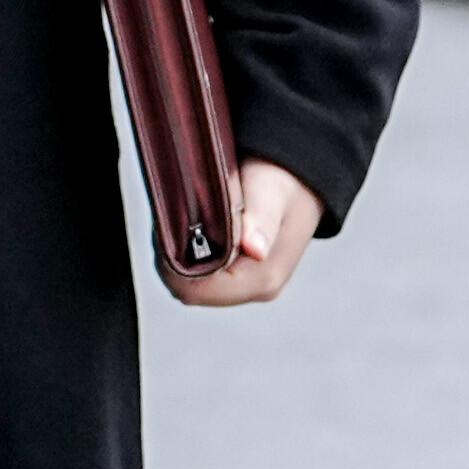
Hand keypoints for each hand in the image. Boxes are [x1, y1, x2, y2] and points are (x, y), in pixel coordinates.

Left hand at [161, 161, 325, 309]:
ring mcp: (248, 284)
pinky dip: (187, 251)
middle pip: (190, 289)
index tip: (167, 228)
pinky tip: (191, 225)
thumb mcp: (271, 191)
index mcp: (263, 279)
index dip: (172, 265)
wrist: (302, 177)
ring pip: (192, 282)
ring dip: (178, 253)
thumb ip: (261, 218)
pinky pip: (200, 273)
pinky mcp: (240, 274)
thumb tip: (255, 249)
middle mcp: (256, 288)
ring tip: (182, 218)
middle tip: (171, 218)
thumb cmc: (285, 180)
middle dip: (172, 257)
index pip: (196, 291)